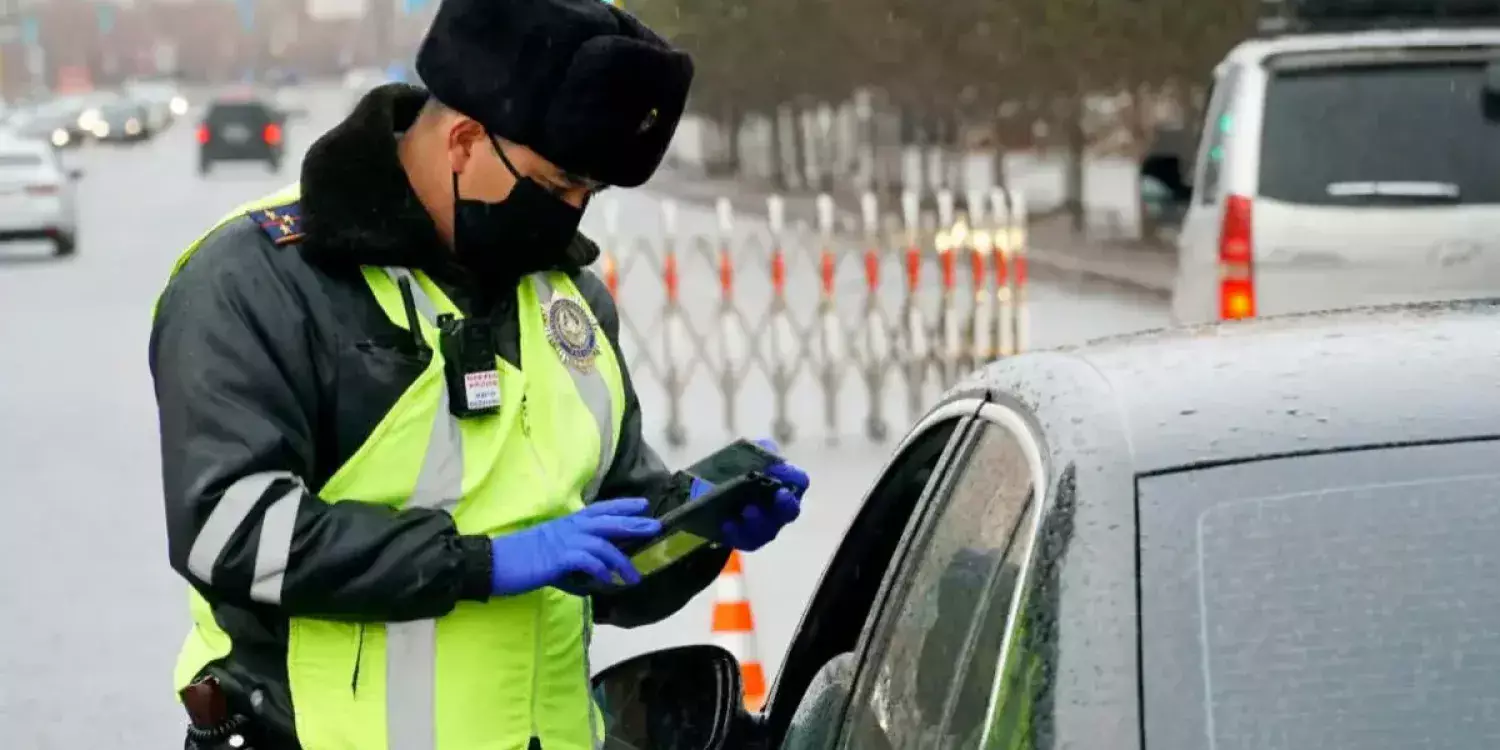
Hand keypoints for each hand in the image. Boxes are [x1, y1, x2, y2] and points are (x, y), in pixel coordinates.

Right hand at [489, 498, 661, 595]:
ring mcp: (562, 541)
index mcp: (565, 524)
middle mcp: (567, 528)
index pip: (599, 510)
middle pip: (606, 521)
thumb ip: (571, 564)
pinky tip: (608, 581)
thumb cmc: (518, 560)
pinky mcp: (557, 558)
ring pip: (601, 544)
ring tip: (634, 576)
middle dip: (632, 523)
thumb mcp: (549, 556)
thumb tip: (589, 579)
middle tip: (655, 526)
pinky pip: (586, 561)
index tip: (642, 505)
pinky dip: (600, 570)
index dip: (621, 506)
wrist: (491, 563)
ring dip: (621, 561)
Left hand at [693, 438, 810, 551]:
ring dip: (759, 520)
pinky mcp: (745, 540)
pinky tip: (727, 522)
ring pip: (769, 530)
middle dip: (786, 504)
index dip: (792, 476)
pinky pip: (745, 540)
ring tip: (748, 510)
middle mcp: (779, 509)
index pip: (799, 481)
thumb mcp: (745, 456)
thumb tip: (766, 450)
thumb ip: (757, 450)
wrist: (708, 494)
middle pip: (791, 510)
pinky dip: (736, 531)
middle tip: (780, 495)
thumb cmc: (736, 472)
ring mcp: (765, 528)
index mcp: (784, 484)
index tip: (780, 469)